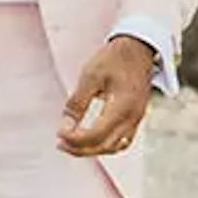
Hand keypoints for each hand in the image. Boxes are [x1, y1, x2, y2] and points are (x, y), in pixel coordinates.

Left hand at [58, 35, 159, 157]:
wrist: (138, 47)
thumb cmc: (114, 59)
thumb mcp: (90, 76)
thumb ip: (77, 103)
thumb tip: (64, 127)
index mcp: (122, 106)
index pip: (96, 134)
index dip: (75, 139)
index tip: (59, 134)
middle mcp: (133, 117)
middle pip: (105, 146)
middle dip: (80, 149)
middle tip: (60, 143)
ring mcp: (138, 118)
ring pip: (115, 147)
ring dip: (93, 150)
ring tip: (72, 144)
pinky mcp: (137, 117)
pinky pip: (123, 140)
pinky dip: (106, 145)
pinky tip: (91, 139)